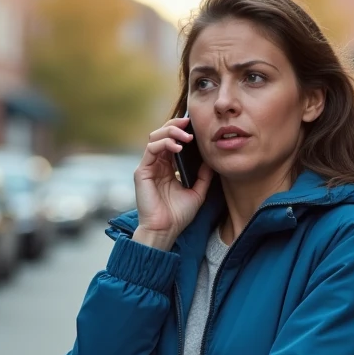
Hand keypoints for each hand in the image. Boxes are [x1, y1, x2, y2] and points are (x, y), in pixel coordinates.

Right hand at [132, 118, 213, 249]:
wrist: (165, 231)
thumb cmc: (178, 215)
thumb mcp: (197, 192)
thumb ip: (203, 176)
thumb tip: (212, 160)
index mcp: (167, 167)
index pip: (172, 140)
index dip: (181, 129)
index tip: (195, 125)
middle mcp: (156, 164)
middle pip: (162, 134)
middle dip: (176, 125)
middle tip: (190, 123)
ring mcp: (148, 167)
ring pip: (155, 137)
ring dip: (170, 132)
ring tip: (186, 136)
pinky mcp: (142, 172)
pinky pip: (151, 150)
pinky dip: (164, 144)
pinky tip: (177, 147)